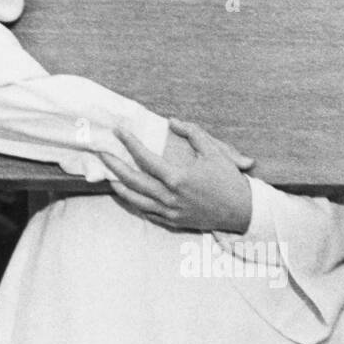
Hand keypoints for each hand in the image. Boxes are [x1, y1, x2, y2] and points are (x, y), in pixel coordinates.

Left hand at [99, 117, 254, 233]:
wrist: (242, 212)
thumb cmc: (229, 180)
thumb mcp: (214, 151)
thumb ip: (192, 133)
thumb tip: (172, 121)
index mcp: (178, 178)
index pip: (146, 158)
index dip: (130, 142)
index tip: (119, 130)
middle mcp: (169, 197)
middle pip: (132, 180)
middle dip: (114, 164)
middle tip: (101, 152)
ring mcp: (169, 212)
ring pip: (135, 199)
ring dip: (119, 186)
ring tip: (108, 174)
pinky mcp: (172, 222)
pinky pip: (146, 212)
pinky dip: (133, 202)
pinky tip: (127, 193)